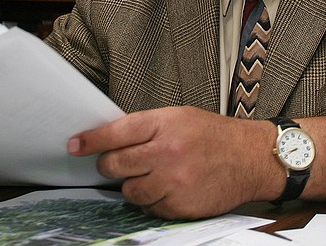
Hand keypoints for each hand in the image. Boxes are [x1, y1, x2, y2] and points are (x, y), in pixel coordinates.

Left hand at [67, 106, 282, 218]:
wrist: (251, 158)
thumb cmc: (215, 136)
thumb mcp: (181, 117)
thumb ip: (147, 127)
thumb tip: (109, 139)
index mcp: (165, 123)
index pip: (116, 132)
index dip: (90, 140)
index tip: (74, 145)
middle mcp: (167, 152)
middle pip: (115, 165)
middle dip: (111, 165)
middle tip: (118, 163)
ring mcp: (173, 181)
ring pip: (129, 191)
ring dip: (134, 185)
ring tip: (154, 175)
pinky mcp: (180, 206)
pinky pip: (149, 208)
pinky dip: (154, 201)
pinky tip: (170, 188)